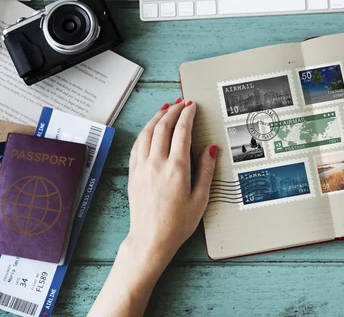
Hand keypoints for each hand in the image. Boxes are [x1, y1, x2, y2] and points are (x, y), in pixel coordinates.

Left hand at [125, 99, 217, 264]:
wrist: (150, 240)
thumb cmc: (177, 224)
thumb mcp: (201, 199)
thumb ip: (206, 170)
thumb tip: (210, 149)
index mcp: (177, 168)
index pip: (182, 131)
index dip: (188, 115)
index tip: (192, 106)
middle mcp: (157, 164)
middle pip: (163, 127)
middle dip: (173, 110)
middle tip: (182, 102)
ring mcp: (142, 167)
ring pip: (147, 132)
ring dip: (157, 117)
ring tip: (166, 108)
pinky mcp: (133, 174)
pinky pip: (137, 145)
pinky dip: (145, 131)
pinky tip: (149, 129)